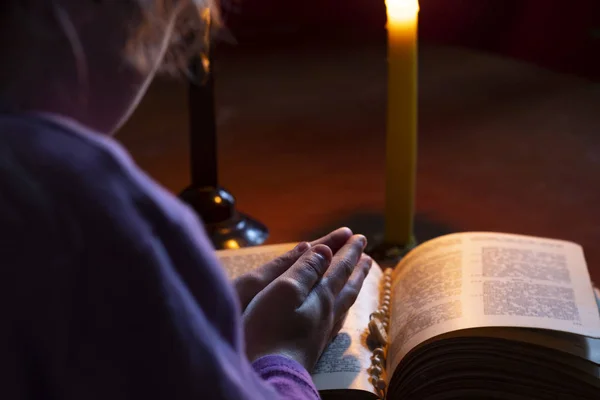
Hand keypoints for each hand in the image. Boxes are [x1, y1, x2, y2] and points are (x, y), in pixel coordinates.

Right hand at [242, 234, 371, 370]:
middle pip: (347, 284)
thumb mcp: (284, 290)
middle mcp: (327, 312)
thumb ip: (306, 269)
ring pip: (345, 302)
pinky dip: (342, 308)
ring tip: (360, 276)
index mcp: (321, 295)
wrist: (271, 374)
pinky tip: (340, 312)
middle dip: (356, 266)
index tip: (360, 237)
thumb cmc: (271, 331)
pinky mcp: (314, 345)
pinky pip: (336, 319)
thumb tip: (325, 249)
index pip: (340, 267)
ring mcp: (322, 330)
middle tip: (367, 253)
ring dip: (353, 285)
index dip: (349, 251)